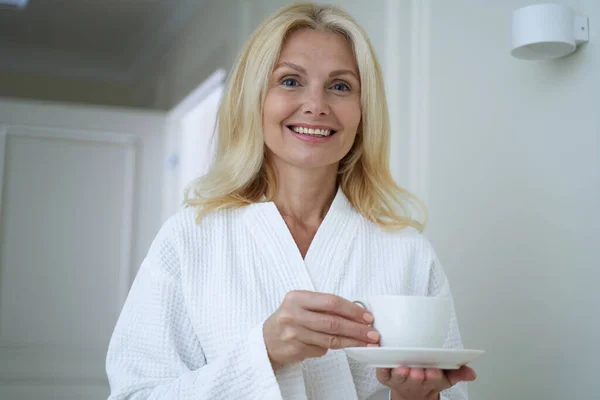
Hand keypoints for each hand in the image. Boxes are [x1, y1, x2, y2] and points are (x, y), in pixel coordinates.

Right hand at [263, 290, 379, 370]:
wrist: (267, 340)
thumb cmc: (290, 319)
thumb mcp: (301, 305)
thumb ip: (324, 306)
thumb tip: (357, 313)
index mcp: (297, 297)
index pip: (331, 302)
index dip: (352, 310)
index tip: (367, 317)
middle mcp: (293, 314)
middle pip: (333, 322)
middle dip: (356, 329)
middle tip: (373, 333)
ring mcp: (293, 333)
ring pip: (330, 339)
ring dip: (352, 342)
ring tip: (366, 343)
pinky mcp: (295, 349)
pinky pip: (322, 349)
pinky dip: (332, 347)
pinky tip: (339, 345)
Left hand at [377, 366, 476, 399]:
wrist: (413, 394)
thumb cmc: (429, 379)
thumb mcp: (447, 377)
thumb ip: (459, 373)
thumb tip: (472, 373)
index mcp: (431, 380)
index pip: (434, 379)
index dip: (434, 376)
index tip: (434, 371)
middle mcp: (415, 380)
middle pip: (415, 379)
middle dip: (416, 375)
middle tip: (417, 370)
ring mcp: (400, 379)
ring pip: (399, 377)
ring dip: (400, 373)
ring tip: (400, 366)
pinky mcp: (386, 377)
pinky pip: (382, 373)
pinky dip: (379, 365)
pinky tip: (377, 352)